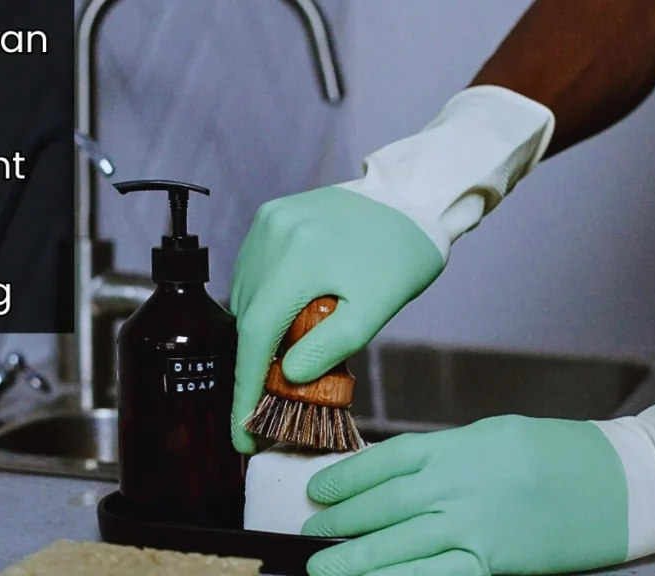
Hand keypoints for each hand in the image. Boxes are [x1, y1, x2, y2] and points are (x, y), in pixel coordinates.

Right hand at [229, 186, 443, 453]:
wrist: (412, 198)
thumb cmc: (402, 257)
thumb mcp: (376, 310)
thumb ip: (330, 346)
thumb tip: (287, 375)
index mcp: (299, 258)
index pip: (256, 335)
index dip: (245, 388)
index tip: (242, 433)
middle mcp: (272, 235)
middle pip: (247, 317)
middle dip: (254, 367)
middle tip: (268, 408)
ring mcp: (267, 223)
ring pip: (245, 295)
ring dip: (257, 334)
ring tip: (281, 364)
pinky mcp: (269, 216)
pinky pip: (252, 272)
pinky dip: (262, 302)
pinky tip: (284, 318)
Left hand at [301, 415, 629, 575]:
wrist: (623, 483)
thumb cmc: (561, 452)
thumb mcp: (495, 435)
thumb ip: (445, 455)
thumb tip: (399, 476)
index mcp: (456, 447)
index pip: (383, 463)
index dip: (344, 479)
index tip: (317, 489)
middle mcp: (457, 486)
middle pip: (381, 507)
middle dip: (339, 521)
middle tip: (310, 530)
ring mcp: (474, 528)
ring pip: (398, 547)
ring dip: (355, 560)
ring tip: (322, 566)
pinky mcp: (494, 562)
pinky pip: (436, 575)